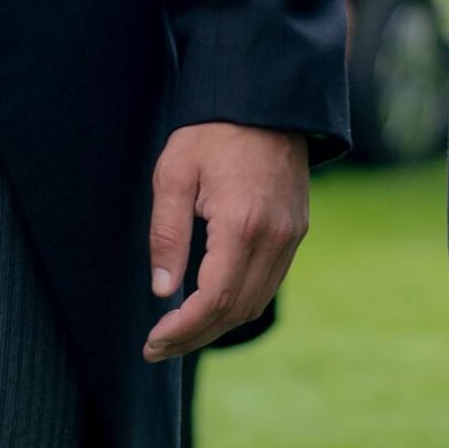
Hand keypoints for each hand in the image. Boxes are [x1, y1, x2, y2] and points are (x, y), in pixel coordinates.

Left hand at [145, 123, 309, 360]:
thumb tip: (163, 291)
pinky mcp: (296, 230)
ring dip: (218, 325)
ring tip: (181, 330)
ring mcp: (290, 236)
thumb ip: (167, 234)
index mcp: (242, 224)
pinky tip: (212, 302)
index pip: (213, 301)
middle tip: (158, 347)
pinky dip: (240, 303)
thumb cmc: (212, 132)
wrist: (265, 100)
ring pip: (256, 303)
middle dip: (195, 337)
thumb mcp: (174, 173)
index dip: (182, 330)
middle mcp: (274, 238)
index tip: (152, 342)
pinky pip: (270, 283)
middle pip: (236, 312)